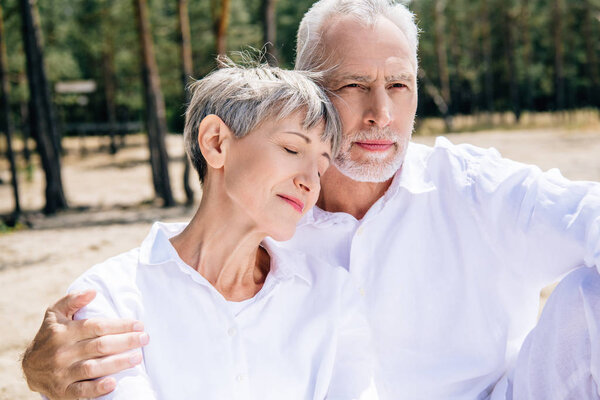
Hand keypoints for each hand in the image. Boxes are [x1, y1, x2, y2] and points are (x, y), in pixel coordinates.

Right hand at [21, 290, 148, 398]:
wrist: (29, 368)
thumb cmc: (50, 335)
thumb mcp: (55, 315)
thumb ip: (72, 300)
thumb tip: (93, 291)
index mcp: (63, 332)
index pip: (96, 326)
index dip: (120, 325)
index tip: (139, 324)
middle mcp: (62, 352)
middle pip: (99, 346)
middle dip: (125, 342)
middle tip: (145, 339)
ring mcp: (62, 373)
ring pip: (93, 367)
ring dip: (118, 363)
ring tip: (137, 357)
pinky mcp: (62, 391)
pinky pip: (81, 392)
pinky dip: (97, 388)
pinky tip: (113, 383)